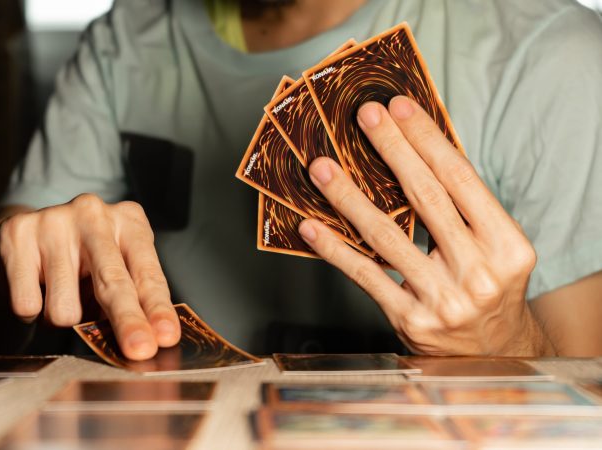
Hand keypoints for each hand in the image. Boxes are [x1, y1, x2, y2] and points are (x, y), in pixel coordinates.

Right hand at [0, 194, 179, 359]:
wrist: (23, 234)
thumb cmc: (83, 258)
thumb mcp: (116, 268)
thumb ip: (132, 298)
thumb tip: (145, 340)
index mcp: (129, 221)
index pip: (147, 273)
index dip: (157, 308)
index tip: (166, 336)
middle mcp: (94, 215)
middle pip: (112, 282)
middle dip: (128, 321)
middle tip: (139, 350)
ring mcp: (54, 221)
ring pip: (64, 307)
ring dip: (63, 319)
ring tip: (60, 297)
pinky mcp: (17, 234)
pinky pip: (28, 304)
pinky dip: (31, 312)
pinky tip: (33, 287)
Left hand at [298, 96, 552, 355]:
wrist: (493, 356)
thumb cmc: (490, 289)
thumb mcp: (495, 247)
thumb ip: (463, 207)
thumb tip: (414, 149)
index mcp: (507, 245)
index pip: (460, 178)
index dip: (426, 139)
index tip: (400, 107)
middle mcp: (479, 272)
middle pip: (425, 197)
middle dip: (391, 149)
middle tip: (364, 116)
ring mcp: (443, 299)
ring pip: (386, 236)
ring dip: (349, 197)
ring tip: (322, 167)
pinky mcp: (410, 320)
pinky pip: (365, 275)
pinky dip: (335, 249)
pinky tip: (312, 226)